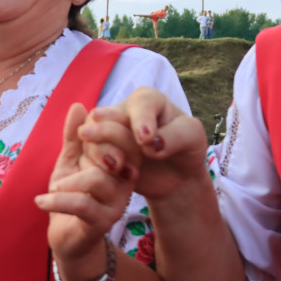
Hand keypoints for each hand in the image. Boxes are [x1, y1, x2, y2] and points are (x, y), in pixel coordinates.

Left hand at [36, 103, 135, 261]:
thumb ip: (74, 136)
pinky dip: (57, 200)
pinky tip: (40, 200)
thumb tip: (78, 105)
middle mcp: (127, 179)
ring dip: (68, 181)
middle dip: (90, 147)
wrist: (66, 235)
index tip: (81, 130)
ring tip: (54, 187)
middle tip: (70, 157)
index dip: (104, 126)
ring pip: (97, 179)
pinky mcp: (103, 222)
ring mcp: (117, 202)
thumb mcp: (70, 160)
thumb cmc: (70, 193)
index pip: (124, 134)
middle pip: (115, 152)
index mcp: (124, 160)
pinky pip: (81, 204)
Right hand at [77, 87, 211, 200]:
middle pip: (104, 118)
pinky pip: (88, 161)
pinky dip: (100, 171)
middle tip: (120, 161)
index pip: (140, 103)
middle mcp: (122, 112)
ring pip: (91, 140)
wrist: (177, 177)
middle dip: (111, 137)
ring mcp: (107, 134)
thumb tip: (149, 144)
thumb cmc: (186, 148)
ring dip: (104, 157)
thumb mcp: (192, 138)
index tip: (146, 139)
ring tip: (128, 173)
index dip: (141, 120)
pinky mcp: (100, 156)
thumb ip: (174, 136)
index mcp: (146, 100)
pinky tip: (121, 180)